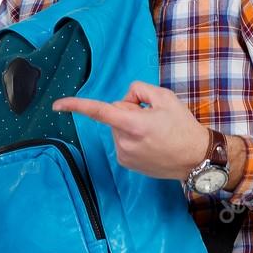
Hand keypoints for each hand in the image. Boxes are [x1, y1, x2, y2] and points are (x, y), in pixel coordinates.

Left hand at [52, 81, 208, 180]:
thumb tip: (125, 99)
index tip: (57, 105)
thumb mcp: (164, 97)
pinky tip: (150, 142)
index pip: (98, 112)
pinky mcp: (126, 163)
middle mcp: (124, 142)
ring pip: (117, 128)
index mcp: (133, 124)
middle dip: (128, 111)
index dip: (76, 106)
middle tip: (152, 117)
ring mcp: (124, 155)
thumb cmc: (182, 126)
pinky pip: (121, 140)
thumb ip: (138, 90)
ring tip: (154, 131)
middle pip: (113, 114)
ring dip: (130, 125)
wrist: (196, 157)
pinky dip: (132, 137)